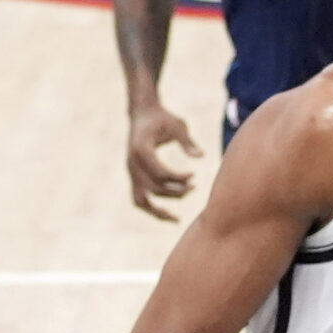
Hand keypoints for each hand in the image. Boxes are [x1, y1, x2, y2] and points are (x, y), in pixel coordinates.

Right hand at [126, 100, 201, 219]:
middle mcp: (132, 163)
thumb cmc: (162, 118)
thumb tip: (201, 156)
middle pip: (154, 187)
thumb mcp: (178, 125)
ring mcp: (130, 171)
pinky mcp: (133, 175)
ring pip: (141, 200)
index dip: (178, 177)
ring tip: (176, 218)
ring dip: (159, 210)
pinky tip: (167, 215)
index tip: (194, 175)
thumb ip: (187, 141)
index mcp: (141, 150)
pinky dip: (151, 208)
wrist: (142, 113)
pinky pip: (139, 198)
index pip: (160, 173)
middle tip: (194, 187)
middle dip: (176, 191)